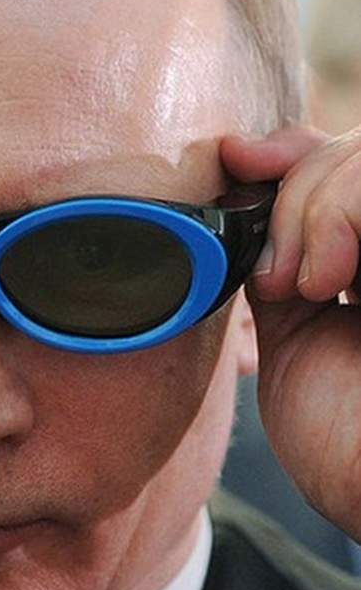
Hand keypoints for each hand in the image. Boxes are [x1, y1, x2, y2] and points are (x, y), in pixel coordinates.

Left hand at [221, 125, 360, 541]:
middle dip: (303, 187)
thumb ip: (278, 261)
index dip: (294, 151)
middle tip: (274, 271)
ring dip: (325, 200)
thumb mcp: (291, 337)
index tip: (238, 161)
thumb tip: (249, 182)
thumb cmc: (340, 438)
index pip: (346, 163)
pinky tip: (328, 280)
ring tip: (301, 282)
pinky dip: (350, 210)